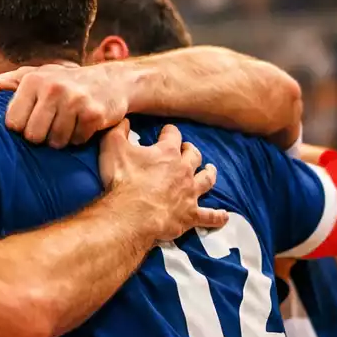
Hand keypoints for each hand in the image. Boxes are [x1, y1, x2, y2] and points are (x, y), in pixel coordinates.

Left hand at [0, 62, 127, 148]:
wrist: (112, 81)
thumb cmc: (61, 82)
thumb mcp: (29, 76)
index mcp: (32, 80)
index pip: (13, 123)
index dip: (21, 127)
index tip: (30, 119)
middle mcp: (53, 87)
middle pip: (33, 136)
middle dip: (41, 136)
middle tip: (50, 123)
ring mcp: (76, 100)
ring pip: (55, 142)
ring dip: (60, 138)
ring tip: (66, 123)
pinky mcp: (95, 114)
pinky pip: (76, 142)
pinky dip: (79, 138)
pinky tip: (82, 124)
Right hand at [99, 121, 227, 241]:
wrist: (131, 215)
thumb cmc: (123, 180)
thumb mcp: (112, 147)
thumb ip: (118, 130)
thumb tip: (124, 120)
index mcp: (167, 153)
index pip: (173, 135)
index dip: (169, 132)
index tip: (165, 132)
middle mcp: (184, 171)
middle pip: (194, 156)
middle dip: (191, 151)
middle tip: (187, 150)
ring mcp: (189, 193)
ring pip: (206, 181)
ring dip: (209, 174)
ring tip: (210, 170)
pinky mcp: (190, 215)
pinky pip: (209, 216)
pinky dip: (217, 216)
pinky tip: (223, 217)